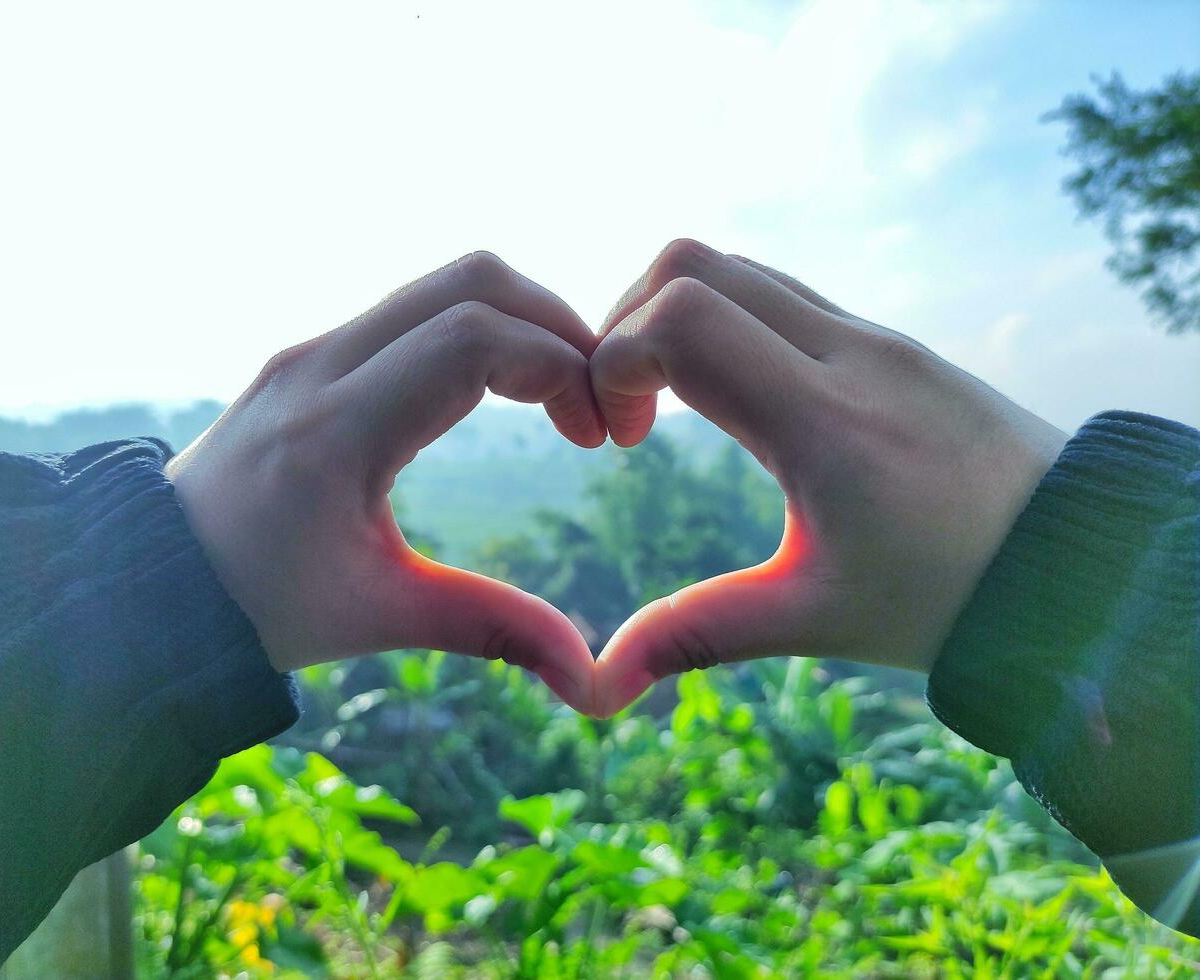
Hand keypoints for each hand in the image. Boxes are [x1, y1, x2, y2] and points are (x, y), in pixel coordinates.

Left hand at [166, 252, 603, 711]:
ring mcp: (310, 350)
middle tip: (596, 395)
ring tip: (561, 393)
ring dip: (518, 320)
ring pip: (442, 282)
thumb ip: (489, 628)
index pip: (472, 339)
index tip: (596, 433)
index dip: (559, 366)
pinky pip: (412, 307)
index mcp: (336, 431)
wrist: (151, 582)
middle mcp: (319, 367)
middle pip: (470, 280)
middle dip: (556, 324)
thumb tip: (589, 677)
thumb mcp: (379, 617)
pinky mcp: (310, 354)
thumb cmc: (259, 607)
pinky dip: (476, 326)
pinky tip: (502, 388)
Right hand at [589, 239, 1068, 715]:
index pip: (682, 317)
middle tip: (626, 413)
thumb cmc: (952, 596)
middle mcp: (848, 354)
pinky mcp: (889, 343)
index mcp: (824, 419)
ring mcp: (874, 337)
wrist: (1078, 559)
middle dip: (626, 326)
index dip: (614, 358)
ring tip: (667, 405)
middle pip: (692, 263)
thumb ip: (701, 632)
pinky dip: (727, 323)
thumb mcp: (816, 617)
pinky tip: (732, 399)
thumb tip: (603, 682)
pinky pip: (783, 295)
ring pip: (740, 270)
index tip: (619, 437)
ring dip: (676, 318)